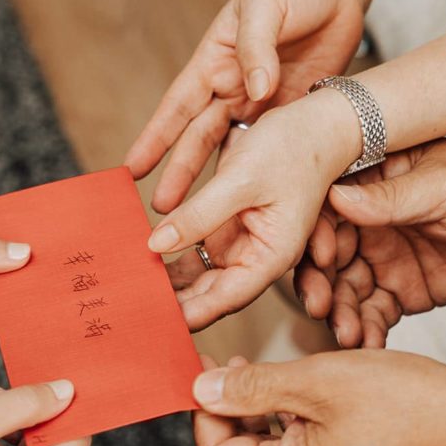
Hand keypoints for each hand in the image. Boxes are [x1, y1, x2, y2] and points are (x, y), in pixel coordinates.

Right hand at [125, 0, 364, 212]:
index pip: (177, 106)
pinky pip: (265, 150)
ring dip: (212, 183)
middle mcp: (230, 87)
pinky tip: (243, 202)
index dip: (154, 138)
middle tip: (160, 210)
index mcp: (214, 61)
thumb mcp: (267, 6)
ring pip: (228, 151)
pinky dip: (252, 175)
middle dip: (179, 174)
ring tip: (195, 216)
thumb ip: (257, 47)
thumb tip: (254, 91)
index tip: (131, 168)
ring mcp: (257, 104)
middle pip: (198, 138)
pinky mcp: (285, 114)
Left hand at [155, 91, 360, 329]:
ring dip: (168, 282)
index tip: (158, 324)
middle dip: (175, 303)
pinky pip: (194, 247)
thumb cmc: (294, 147)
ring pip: (199, 274)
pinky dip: (170, 252)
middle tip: (133, 311)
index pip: (228, 298)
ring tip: (129, 290)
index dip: (192, 313)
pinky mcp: (228, 225)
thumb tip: (156, 244)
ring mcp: (242, 242)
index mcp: (273, 255)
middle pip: (211, 292)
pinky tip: (140, 258)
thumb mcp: (241, 179)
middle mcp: (258, 256)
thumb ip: (199, 214)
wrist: (316, 121)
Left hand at [191, 351, 445, 445]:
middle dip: (229, 408)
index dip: (204, 413)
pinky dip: (286, 418)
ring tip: (261, 369)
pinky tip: (294, 388)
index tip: (204, 374)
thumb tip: (202, 392)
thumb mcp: (315, 382)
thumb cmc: (405, 402)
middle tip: (229, 365)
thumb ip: (252, 388)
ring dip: (257, 409)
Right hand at [295, 139, 445, 347]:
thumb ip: (390, 198)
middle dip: (320, 283)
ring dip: (341, 313)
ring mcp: (385, 259)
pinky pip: (375, 314)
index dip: (318, 235)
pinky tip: (366, 344)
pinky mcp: (404, 291)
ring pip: (347, 290)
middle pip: (329, 256)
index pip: (329, 209)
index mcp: (374, 184)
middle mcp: (371, 223)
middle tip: (321, 306)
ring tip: (347, 335)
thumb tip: (336, 197)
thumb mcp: (442, 186)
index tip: (324, 257)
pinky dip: (367, 330)